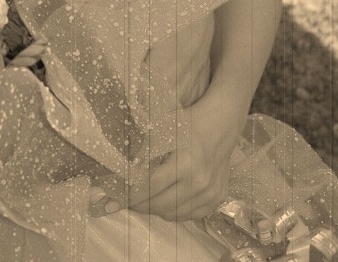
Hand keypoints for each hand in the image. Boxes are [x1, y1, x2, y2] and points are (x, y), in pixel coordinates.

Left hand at [128, 94, 243, 222]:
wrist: (220, 125)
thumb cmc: (188, 123)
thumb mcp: (162, 129)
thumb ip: (144, 150)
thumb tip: (121, 171)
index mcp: (184, 163)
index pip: (151, 186)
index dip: (132, 194)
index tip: (116, 199)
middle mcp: (199, 182)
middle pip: (161, 205)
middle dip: (140, 205)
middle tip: (128, 202)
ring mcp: (210, 193)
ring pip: (175, 214)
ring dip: (157, 210)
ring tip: (145, 201)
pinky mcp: (217, 198)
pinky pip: (191, 214)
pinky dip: (176, 212)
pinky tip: (166, 203)